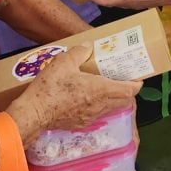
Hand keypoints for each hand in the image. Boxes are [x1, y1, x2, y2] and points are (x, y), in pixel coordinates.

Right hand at [10, 45, 141, 132]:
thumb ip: (80, 52)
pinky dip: (101, 106)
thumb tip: (89, 47)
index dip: (137, 84)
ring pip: (112, 108)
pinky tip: (89, 98)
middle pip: (124, 101)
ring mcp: (91, 117)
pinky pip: (98, 115)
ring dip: (114, 99)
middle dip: (128, 91)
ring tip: (107, 87)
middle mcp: (100, 106)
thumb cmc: (50, 87)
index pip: (129, 91)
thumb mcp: (64, 61)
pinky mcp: (81, 123)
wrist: (33, 113)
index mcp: (100, 90)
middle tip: (123, 80)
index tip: (137, 77)